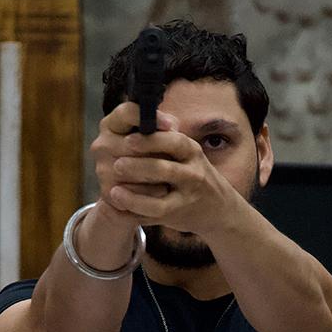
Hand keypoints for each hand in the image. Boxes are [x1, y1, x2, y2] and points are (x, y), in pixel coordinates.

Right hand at [90, 101, 173, 227]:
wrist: (137, 194)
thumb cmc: (152, 158)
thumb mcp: (159, 139)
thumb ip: (164, 129)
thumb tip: (170, 126)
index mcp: (112, 125)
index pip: (126, 112)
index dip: (149, 117)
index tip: (171, 125)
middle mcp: (102, 145)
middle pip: (135, 142)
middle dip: (158, 150)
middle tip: (176, 157)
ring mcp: (103, 169)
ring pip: (137, 167)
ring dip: (158, 171)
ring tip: (171, 175)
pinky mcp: (109, 192)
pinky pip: (138, 190)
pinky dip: (153, 190)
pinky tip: (163, 190)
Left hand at [91, 102, 237, 237]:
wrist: (217, 206)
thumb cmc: (190, 171)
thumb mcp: (184, 151)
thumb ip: (162, 137)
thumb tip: (134, 118)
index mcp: (191, 151)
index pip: (173, 141)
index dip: (150, 140)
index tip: (128, 140)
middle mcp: (193, 172)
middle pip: (164, 169)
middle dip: (138, 167)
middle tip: (116, 164)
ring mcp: (187, 196)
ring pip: (159, 196)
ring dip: (134, 194)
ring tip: (114, 190)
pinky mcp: (178, 214)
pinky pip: (154, 213)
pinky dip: (135, 209)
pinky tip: (120, 204)